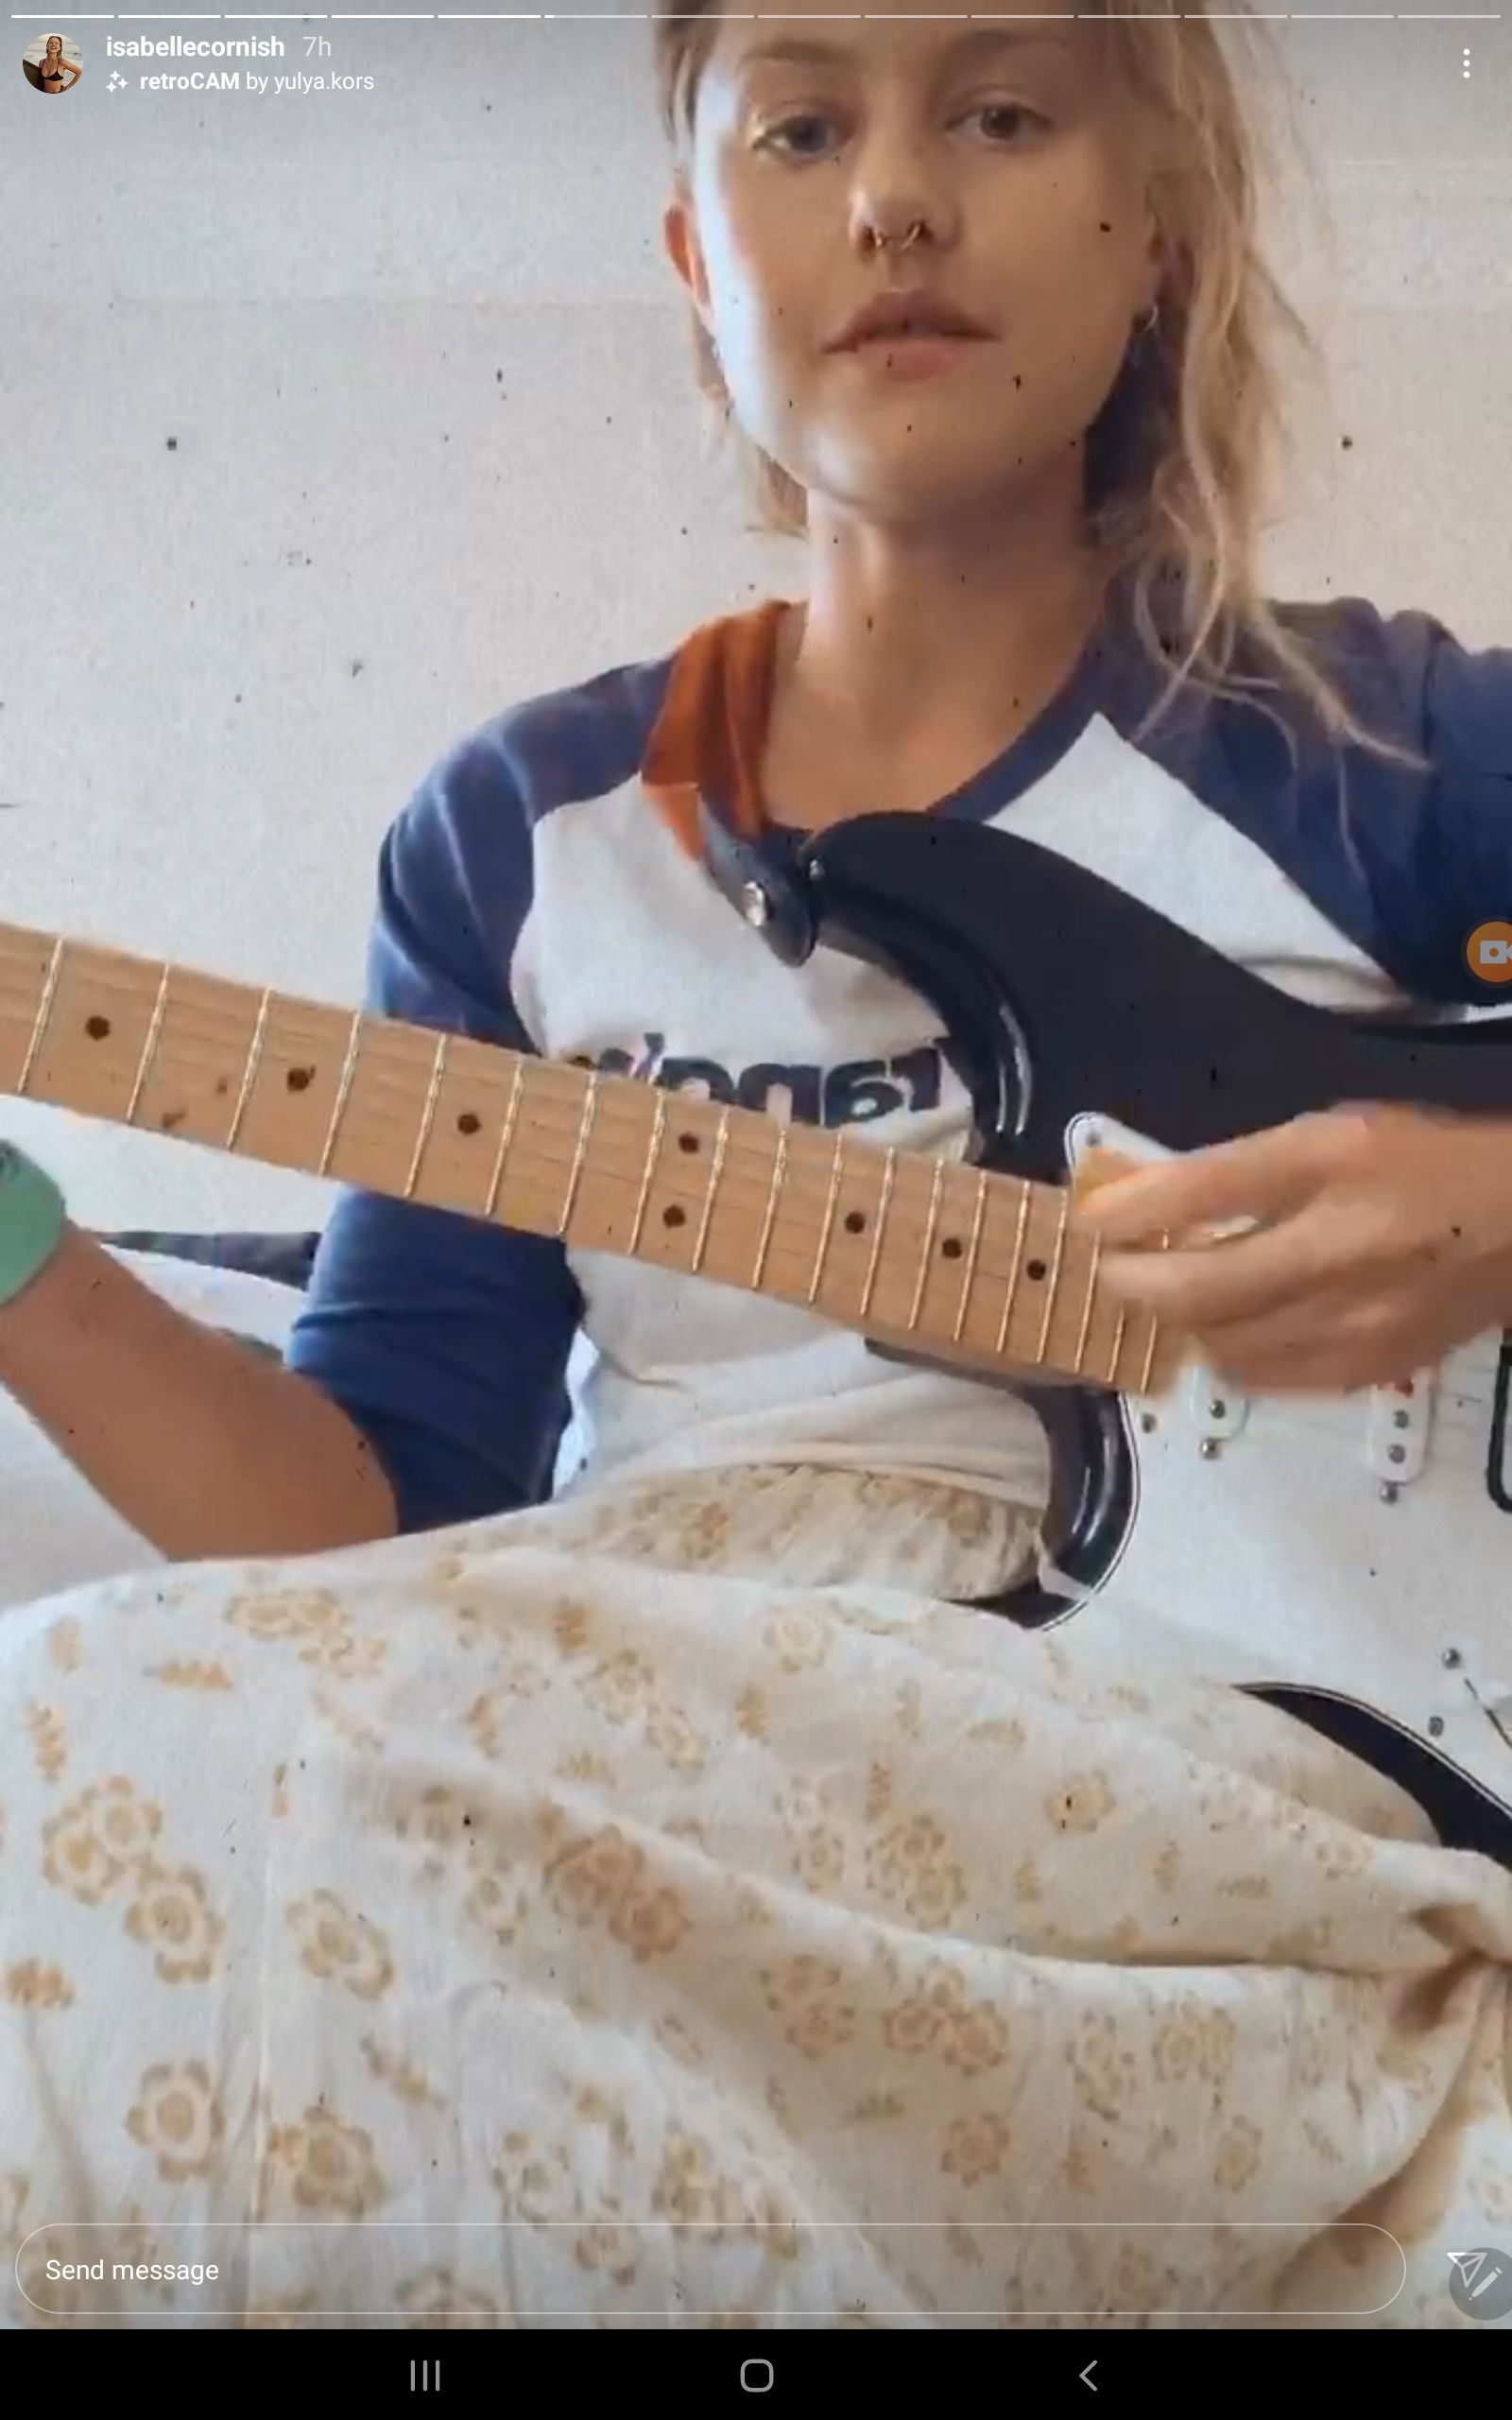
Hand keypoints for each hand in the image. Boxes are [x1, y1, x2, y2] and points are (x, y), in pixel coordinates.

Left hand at [1074, 1104, 1511, 1392]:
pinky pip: (1263, 1376)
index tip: (1088, 1219)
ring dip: (1179, 1320)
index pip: (1203, 1188)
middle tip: (1109, 1269)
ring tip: (1170, 1293)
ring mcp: (1359, 1317)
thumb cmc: (1421, 1164)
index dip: (1127, 1209)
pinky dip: (1228, 1351)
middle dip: (1131, 1281)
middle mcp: (1343, 1241)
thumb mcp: (1333, 1133)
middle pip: (1199, 1287)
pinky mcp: (1370, 1369)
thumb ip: (1242, 1166)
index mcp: (1335, 1159)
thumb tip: (1140, 1196)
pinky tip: (1229, 1326)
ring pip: (1220, 1342)